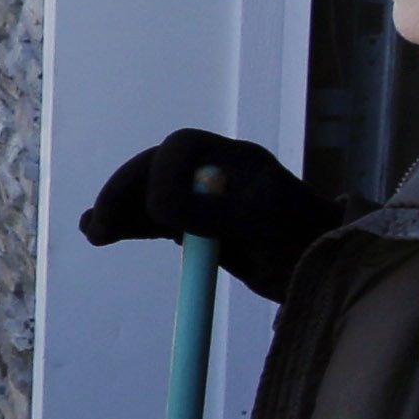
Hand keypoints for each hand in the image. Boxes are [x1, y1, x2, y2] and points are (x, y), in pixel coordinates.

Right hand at [78, 127, 339, 301]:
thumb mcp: (262, 224)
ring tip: (94, 232)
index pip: (181, 149)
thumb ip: (212, 212)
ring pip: (147, 195)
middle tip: (102, 224)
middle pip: (155, 169)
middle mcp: (212, 172)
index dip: (160, 174)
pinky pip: (152, 220)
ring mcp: (200, 198)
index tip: (158, 212)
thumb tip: (160, 205)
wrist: (324, 269)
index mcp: (234, 159)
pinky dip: (128, 224)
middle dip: (125, 192)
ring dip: (118, 209)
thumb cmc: (305, 240)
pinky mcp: (193, 225)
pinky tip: (101, 231)